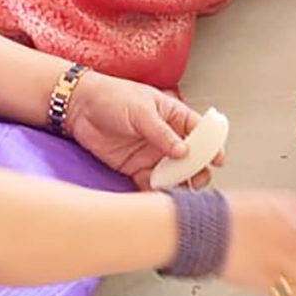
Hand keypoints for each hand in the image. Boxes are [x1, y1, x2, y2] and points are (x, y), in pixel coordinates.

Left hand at [68, 73, 210, 186]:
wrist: (77, 107)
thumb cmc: (112, 97)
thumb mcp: (142, 110)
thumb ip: (162, 133)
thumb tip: (184, 152)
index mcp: (174, 116)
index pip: (201, 132)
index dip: (212, 146)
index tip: (217, 159)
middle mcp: (167, 137)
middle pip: (191, 158)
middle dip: (197, 170)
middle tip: (197, 179)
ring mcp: (152, 154)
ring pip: (174, 174)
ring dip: (179, 184)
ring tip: (180, 192)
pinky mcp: (135, 168)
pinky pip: (151, 183)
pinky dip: (157, 192)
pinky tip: (160, 198)